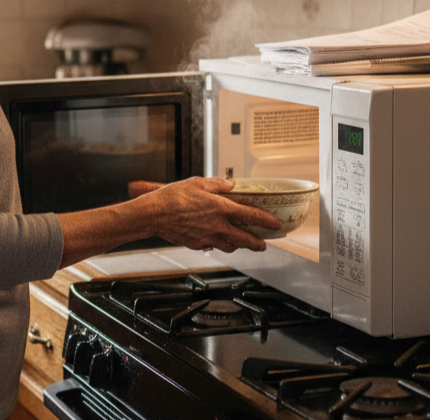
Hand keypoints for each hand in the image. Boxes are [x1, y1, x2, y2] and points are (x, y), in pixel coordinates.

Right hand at [127, 177, 281, 252]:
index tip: (276, 223)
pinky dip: (218, 243)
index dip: (267, 221)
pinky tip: (217, 238)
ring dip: (239, 245)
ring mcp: (208, 237)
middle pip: (246, 239)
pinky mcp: (197, 244)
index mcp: (221, 208)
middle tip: (264, 244)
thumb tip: (230, 184)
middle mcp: (218, 226)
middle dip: (258, 243)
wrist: (154, 214)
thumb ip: (218, 184)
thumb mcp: (198, 182)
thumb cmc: (173, 197)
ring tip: (241, 242)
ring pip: (230, 246)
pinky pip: (213, 246)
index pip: (252, 215)